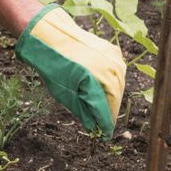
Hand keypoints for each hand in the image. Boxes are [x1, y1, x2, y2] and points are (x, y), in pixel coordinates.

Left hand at [15, 4, 125, 137]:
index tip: (104, 135)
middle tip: (104, 125)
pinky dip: (113, 84)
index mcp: (93, 79)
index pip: (104, 108)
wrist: (51, 35)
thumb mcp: (63, 92)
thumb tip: (93, 126)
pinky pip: (118, 73)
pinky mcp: (114, 51)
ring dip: (113, 99)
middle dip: (109, 112)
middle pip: (115, 97)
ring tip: (104, 110)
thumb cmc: (53, 64)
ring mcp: (113, 57)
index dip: (105, 124)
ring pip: (119, 85)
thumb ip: (81, 109)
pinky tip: (105, 91)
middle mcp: (107, 67)